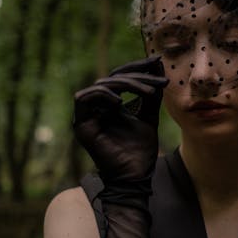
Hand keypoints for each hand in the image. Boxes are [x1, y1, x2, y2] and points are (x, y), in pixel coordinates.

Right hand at [73, 56, 167, 183]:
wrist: (135, 176)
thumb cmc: (141, 150)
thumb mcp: (149, 115)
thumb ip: (151, 93)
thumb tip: (158, 65)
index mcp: (110, 104)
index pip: (120, 77)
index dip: (138, 67)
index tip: (158, 61)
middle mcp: (97, 107)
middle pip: (112, 78)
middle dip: (136, 75)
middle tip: (158, 78)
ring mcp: (87, 115)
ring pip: (101, 85)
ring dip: (126, 84)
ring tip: (148, 93)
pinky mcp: (80, 125)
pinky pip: (84, 98)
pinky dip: (103, 95)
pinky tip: (120, 102)